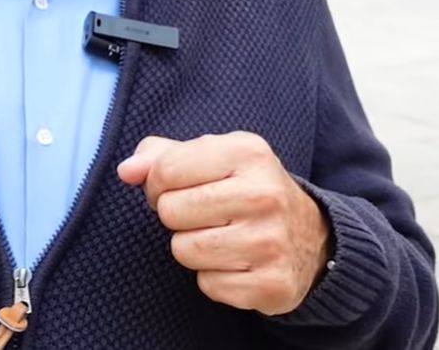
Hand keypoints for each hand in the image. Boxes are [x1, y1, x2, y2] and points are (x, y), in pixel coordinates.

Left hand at [117, 132, 330, 315]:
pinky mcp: (273, 284)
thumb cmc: (245, 188)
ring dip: (192, 247)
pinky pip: (208, 285)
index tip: (181, 188)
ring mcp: (271, 242)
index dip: (158, 183)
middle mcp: (264, 194)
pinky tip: (237, 262)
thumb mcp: (212, 156)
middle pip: (170, 212)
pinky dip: (214, 277)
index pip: (165, 170)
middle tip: (203, 214)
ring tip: (220, 236)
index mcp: (248, 152)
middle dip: (176, 216)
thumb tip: (127, 171)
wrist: (312, 237)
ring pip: (183, 251)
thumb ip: (160, 155)